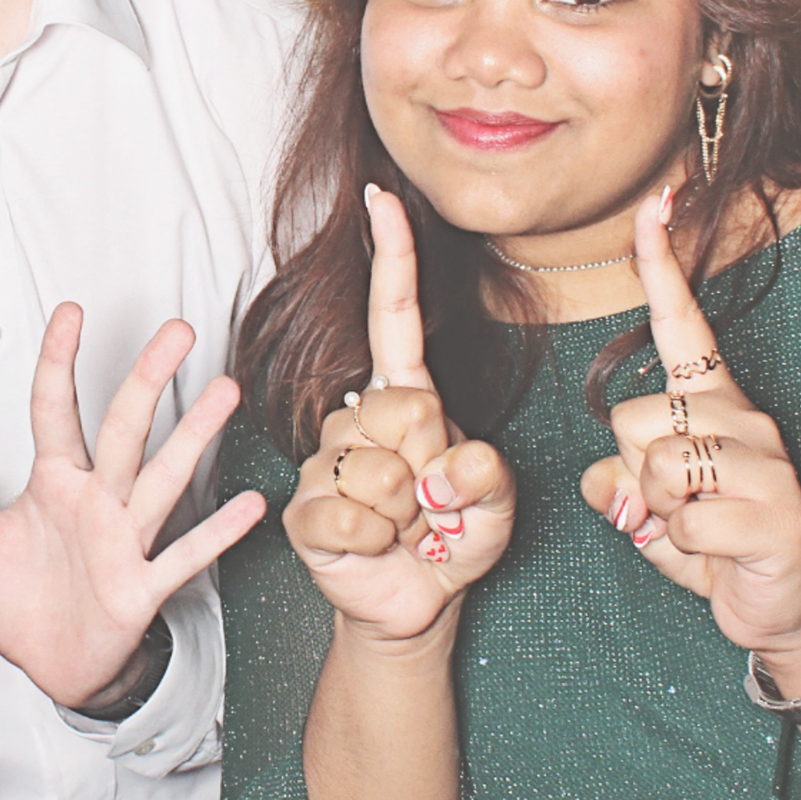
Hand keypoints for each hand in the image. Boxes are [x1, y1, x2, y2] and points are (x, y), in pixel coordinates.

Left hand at [0, 307, 266, 709]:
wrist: (50, 665)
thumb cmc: (15, 598)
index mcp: (54, 483)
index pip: (55, 410)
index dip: (58, 361)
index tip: (69, 312)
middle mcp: (96, 502)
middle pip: (124, 431)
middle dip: (147, 379)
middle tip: (177, 331)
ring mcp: (124, 541)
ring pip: (160, 481)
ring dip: (191, 439)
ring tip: (223, 394)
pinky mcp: (140, 588)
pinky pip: (181, 558)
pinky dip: (214, 534)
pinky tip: (249, 507)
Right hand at [288, 185, 517, 645]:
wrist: (417, 601)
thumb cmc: (457, 537)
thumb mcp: (497, 504)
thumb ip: (489, 479)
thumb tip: (445, 468)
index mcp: (409, 395)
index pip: (396, 315)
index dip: (392, 258)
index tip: (382, 198)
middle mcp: (360, 418)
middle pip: (401, 406)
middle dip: (434, 465)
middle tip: (436, 502)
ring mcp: (326, 461)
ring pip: (377, 468)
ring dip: (408, 512)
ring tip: (410, 527)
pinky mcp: (303, 508)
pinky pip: (348, 515)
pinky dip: (376, 541)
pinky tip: (377, 547)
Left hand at [580, 191, 800, 664]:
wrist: (786, 607)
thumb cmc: (717, 545)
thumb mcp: (649, 514)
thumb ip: (619, 487)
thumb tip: (605, 482)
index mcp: (714, 402)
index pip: (683, 325)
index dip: (662, 265)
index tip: (657, 201)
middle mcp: (744, 417)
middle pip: (631, 420)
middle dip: (631, 472)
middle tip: (674, 507)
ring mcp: (765, 461)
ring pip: (658, 467)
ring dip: (658, 514)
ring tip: (698, 529)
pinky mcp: (776, 509)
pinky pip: (687, 521)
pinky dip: (684, 549)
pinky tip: (720, 553)